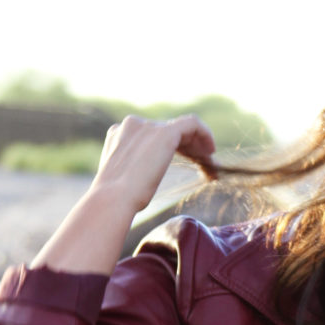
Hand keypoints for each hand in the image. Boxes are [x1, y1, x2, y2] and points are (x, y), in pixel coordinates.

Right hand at [91, 114, 217, 213]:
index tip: (187, 163)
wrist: (113, 199)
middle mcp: (133, 125)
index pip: (152, 135)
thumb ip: (133, 170)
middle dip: (189, 149)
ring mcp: (148, 126)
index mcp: (120, 134)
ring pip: (181, 130)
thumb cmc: (117, 201)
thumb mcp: (124, 181)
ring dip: (198, 147)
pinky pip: (192, 124)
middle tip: (205, 166)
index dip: (173, 148)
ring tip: (210, 165)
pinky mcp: (164, 132)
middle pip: (168, 132)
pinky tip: (211, 150)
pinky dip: (204, 134)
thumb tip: (143, 180)